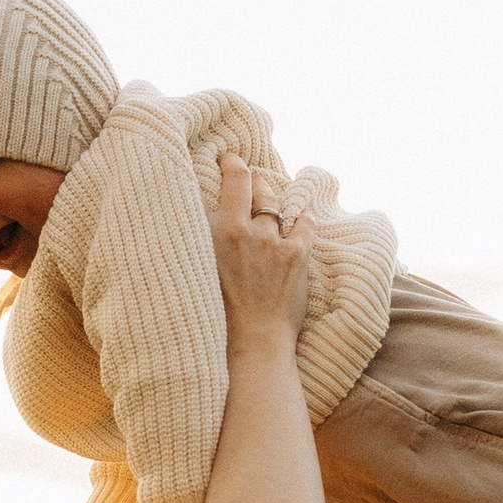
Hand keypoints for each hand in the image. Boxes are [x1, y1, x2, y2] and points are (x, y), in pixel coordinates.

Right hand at [207, 151, 312, 348]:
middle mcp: (243, 230)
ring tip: (268, 193)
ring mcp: (272, 241)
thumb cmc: (218, 314)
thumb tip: (199, 222)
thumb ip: (199, 242)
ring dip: (271, 194)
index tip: (227, 159)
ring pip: (274, 200)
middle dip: (250, 174)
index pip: (224, 182)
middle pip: (251, 183)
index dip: (227, 164)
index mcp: (214, 232)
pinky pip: (305, 223)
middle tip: (248, 173)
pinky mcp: (297, 255)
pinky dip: (303, 221)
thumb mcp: (197, 271)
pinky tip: (300, 221)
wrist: (251, 343)